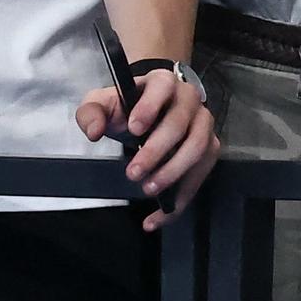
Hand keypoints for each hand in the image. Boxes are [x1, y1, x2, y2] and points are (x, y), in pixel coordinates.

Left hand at [75, 69, 220, 230]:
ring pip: (199, 148)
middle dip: (158, 151)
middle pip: (181, 124)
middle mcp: (189, 99)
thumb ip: (91, 113)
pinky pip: (201, 173)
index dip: (150, 107)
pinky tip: (158, 217)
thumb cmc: (126, 106)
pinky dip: (182, 197)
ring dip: (175, 172)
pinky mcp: (209, 147)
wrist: (150, 109)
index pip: (163, 87)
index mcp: (162, 82)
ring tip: (149, 190)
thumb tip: (94, 132)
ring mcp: (203, 123)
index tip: (133, 129)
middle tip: (133, 173)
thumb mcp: (101, 103)